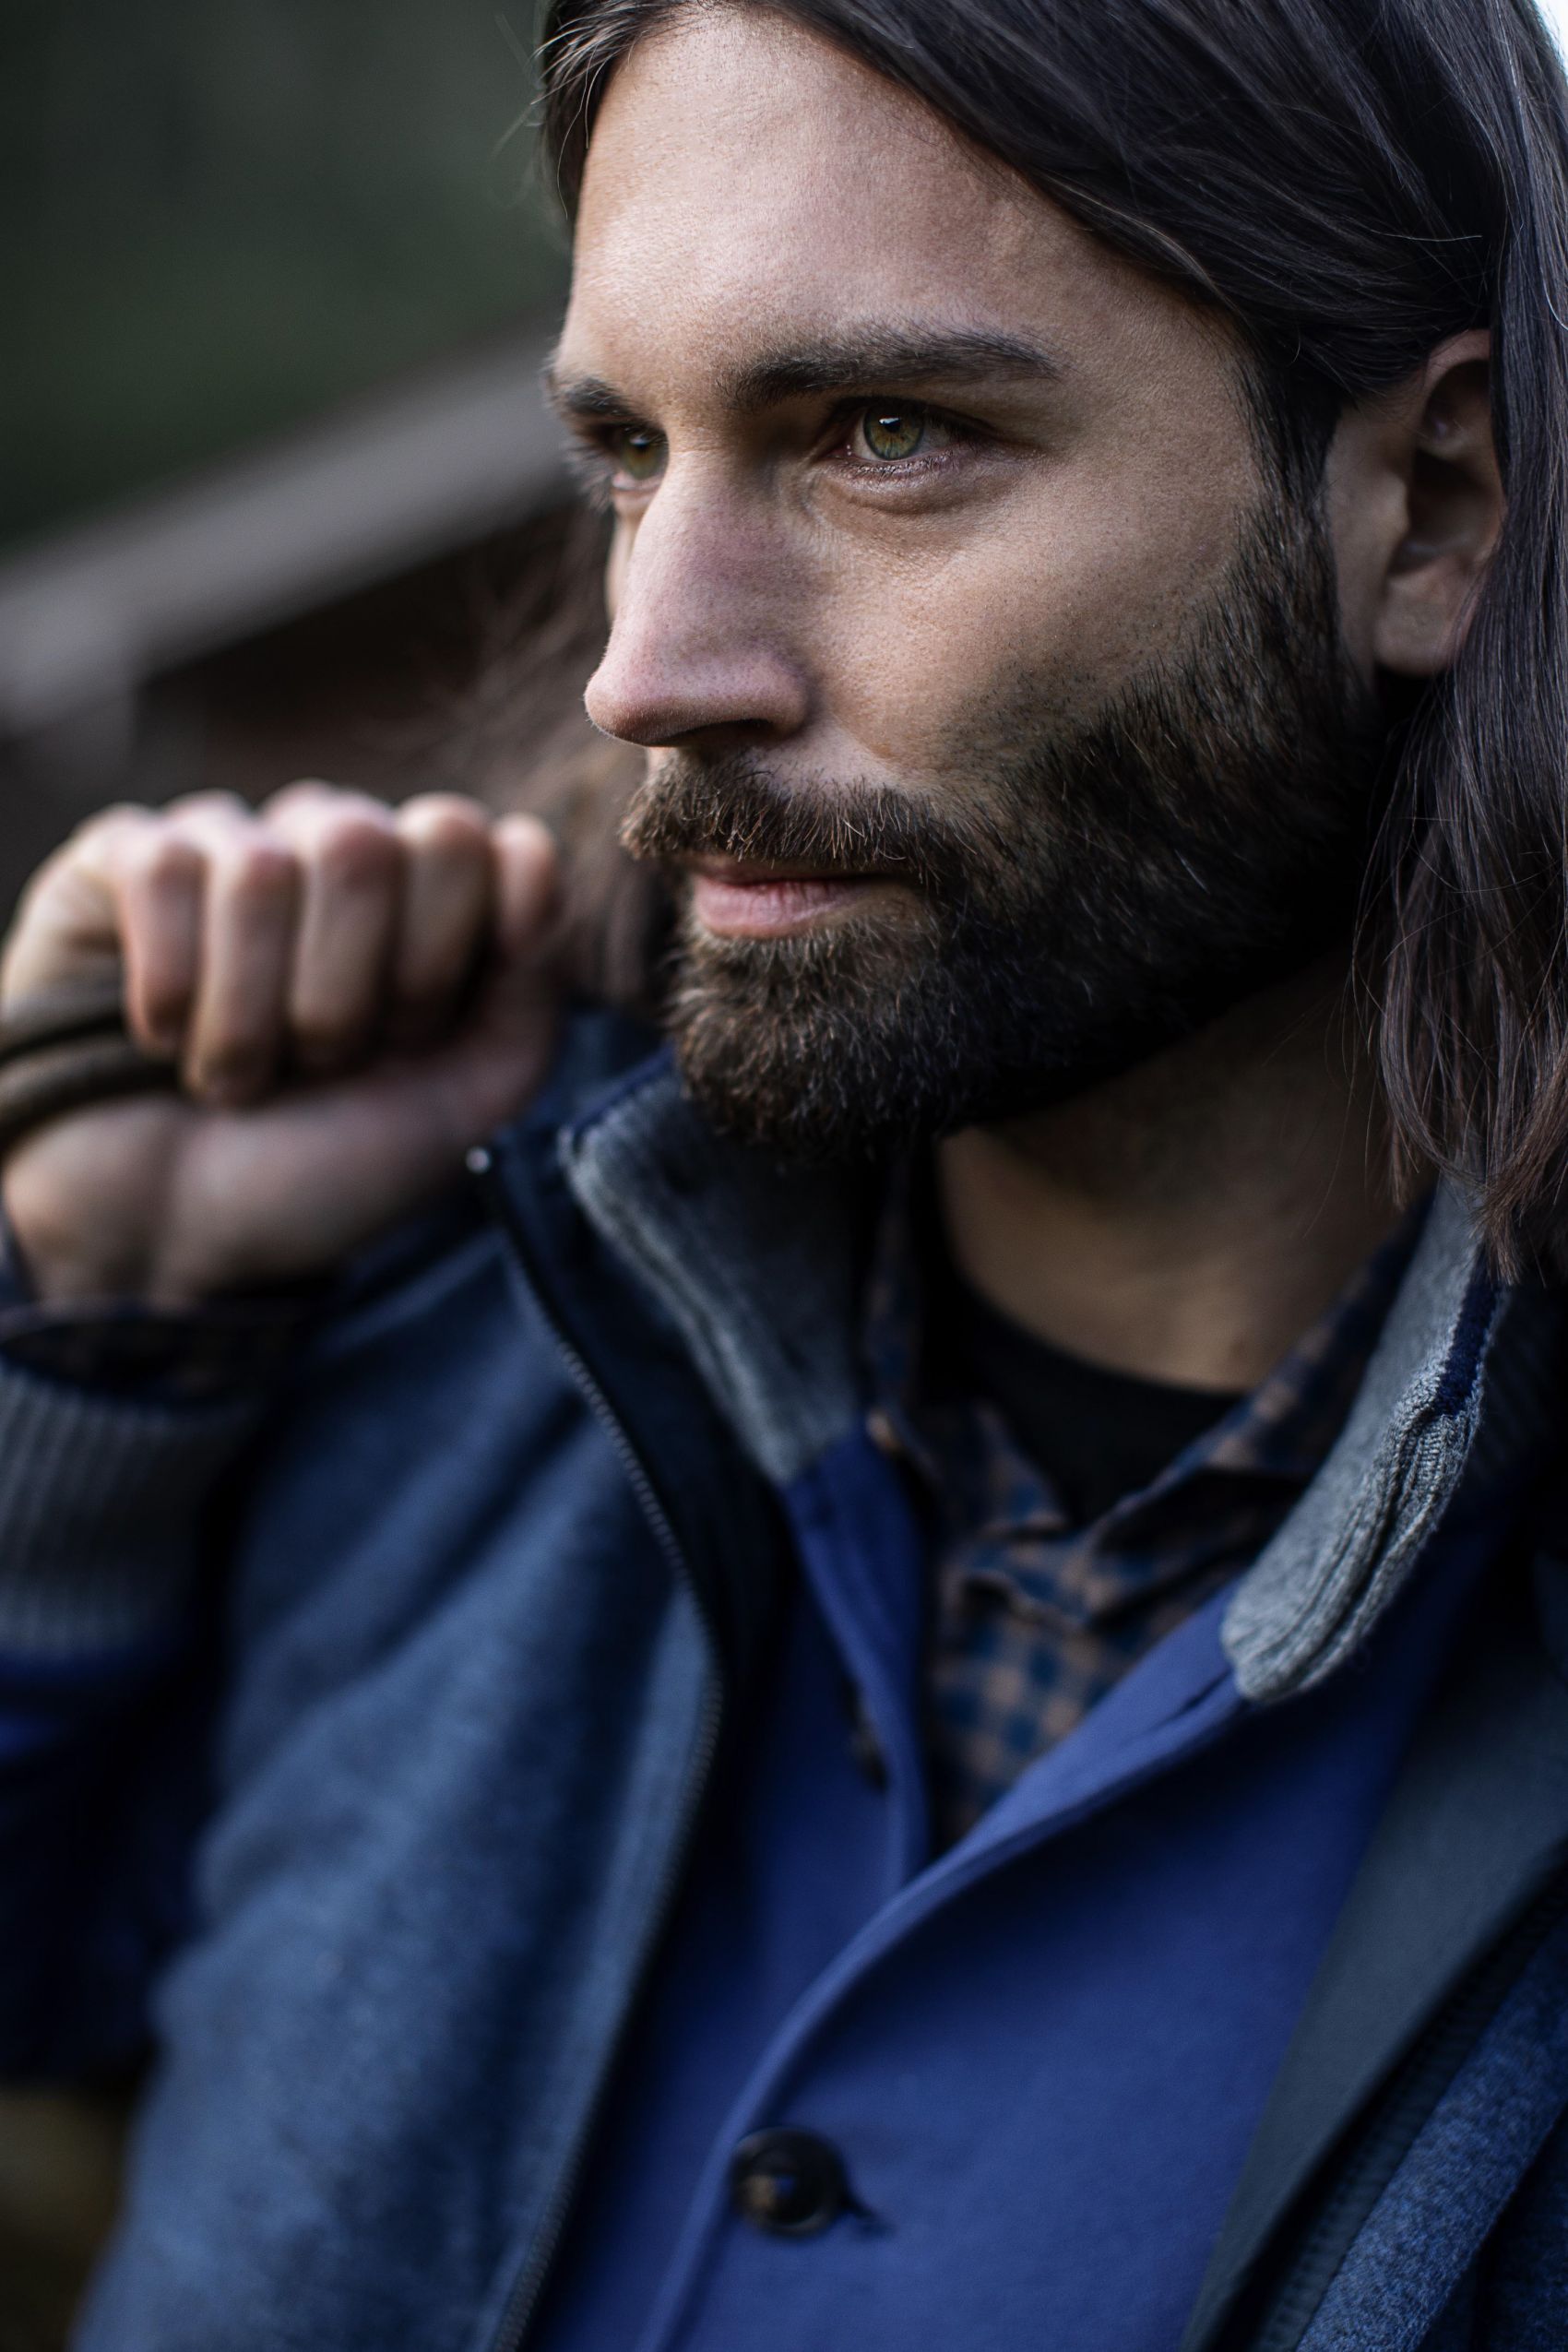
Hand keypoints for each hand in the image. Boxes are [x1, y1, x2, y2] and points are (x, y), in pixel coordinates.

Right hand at [0, 785, 559, 1304]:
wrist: (178, 1243)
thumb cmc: (327, 1168)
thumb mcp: (471, 1097)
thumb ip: (535, 977)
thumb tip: (529, 849)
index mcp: (428, 893)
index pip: (465, 837)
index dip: (436, 961)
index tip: (410, 1043)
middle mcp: (331, 846)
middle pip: (363, 845)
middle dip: (342, 995)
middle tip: (318, 1064)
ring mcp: (227, 843)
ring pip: (261, 870)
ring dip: (250, 1017)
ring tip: (239, 1075)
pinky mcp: (117, 859)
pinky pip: (159, 870)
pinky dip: (169, 989)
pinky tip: (160, 1035)